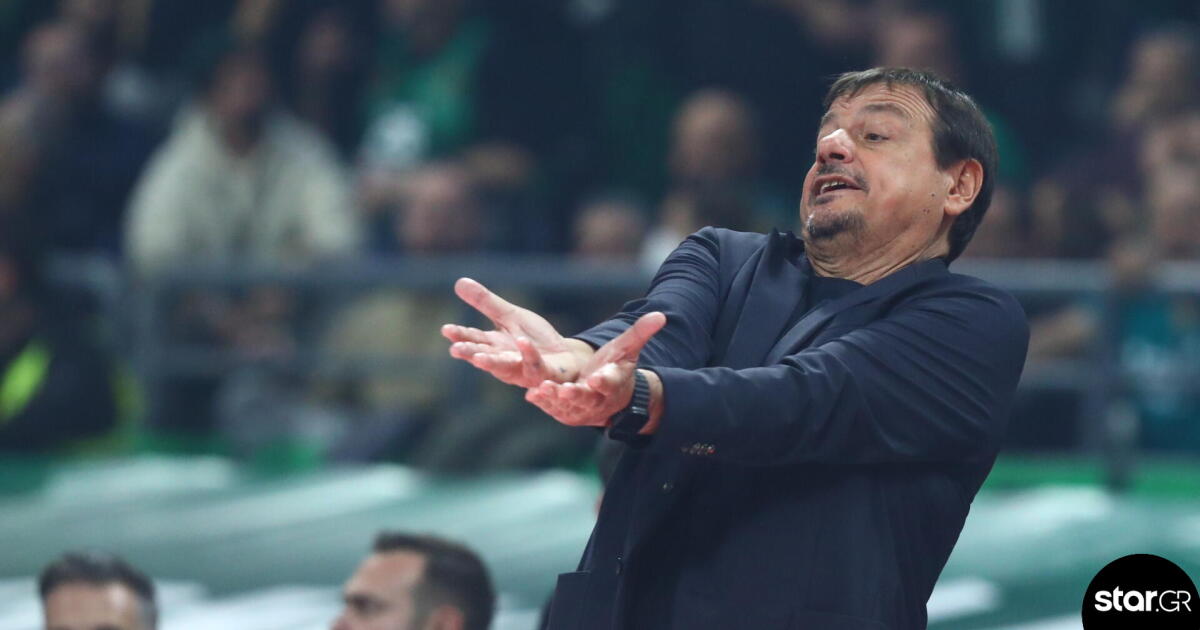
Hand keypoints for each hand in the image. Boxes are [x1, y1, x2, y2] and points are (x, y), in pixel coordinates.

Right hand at [443, 278, 590, 386]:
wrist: (565, 358)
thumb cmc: (534, 339)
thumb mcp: (509, 316)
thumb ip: (486, 303)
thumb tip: (459, 281)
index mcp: (495, 345)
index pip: (474, 338)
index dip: (460, 335)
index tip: (446, 329)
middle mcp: (504, 359)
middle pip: (484, 355)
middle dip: (470, 353)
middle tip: (455, 349)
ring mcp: (522, 369)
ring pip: (505, 366)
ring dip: (491, 363)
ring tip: (478, 359)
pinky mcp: (542, 373)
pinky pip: (535, 364)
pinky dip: (528, 353)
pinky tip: (522, 341)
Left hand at [525, 312, 665, 427]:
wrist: (610, 399)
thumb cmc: (616, 369)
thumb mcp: (627, 351)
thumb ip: (640, 333)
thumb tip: (660, 315)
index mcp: (613, 383)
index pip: (610, 382)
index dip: (604, 381)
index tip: (596, 378)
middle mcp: (596, 398)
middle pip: (586, 397)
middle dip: (575, 394)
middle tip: (564, 389)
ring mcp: (579, 408)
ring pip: (566, 405)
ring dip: (554, 398)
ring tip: (542, 389)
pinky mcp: (564, 411)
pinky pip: (553, 408)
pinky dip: (543, 402)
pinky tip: (532, 395)